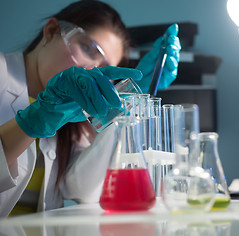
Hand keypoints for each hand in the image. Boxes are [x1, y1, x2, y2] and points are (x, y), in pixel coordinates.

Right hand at [16, 66, 141, 137]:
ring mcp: (72, 75)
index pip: (111, 72)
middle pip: (101, 78)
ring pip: (89, 83)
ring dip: (97, 99)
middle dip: (110, 92)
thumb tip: (125, 108)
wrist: (52, 113)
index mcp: (93, 78)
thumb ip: (107, 105)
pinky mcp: (61, 81)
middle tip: (116, 105)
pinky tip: (88, 110)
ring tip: (101, 111)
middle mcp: (84, 73)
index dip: (125, 72)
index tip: (139, 74)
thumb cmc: (73, 108)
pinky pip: (75, 89)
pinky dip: (84, 100)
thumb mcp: (94, 107)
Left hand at [136, 23, 180, 92]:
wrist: (137, 83)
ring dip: (173, 53)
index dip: (173, 34)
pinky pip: (171, 71)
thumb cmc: (143, 70)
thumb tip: (161, 39)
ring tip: (170, 48)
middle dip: (174, 43)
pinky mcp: (168, 78)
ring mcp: (170, 69)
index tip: (174, 27)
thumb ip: (156, 50)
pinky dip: (171, 64)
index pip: (171, 42)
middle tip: (171, 38)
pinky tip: (169, 59)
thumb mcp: (148, 57)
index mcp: (165, 54)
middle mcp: (169, 61)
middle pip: (175, 50)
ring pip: (175, 59)